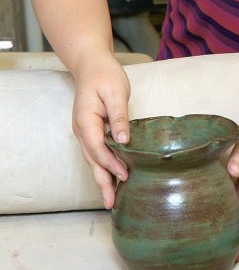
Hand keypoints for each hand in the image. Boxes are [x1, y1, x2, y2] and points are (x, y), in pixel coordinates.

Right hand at [71, 52, 131, 208]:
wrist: (92, 64)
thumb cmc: (105, 75)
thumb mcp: (115, 93)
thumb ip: (119, 117)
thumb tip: (123, 140)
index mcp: (85, 122)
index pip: (98, 149)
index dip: (111, 164)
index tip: (125, 176)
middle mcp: (82, 130)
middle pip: (92, 161)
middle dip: (102, 182)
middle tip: (111, 204)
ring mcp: (85, 132)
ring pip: (93, 160)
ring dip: (102, 178)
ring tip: (111, 200)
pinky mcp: (92, 131)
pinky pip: (97, 153)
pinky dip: (103, 167)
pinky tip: (112, 177)